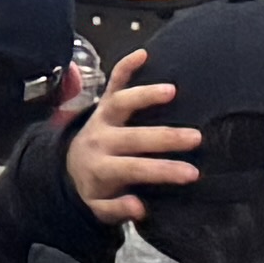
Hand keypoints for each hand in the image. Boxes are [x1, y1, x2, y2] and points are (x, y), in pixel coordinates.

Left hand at [64, 65, 203, 225]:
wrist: (67, 168)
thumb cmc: (95, 188)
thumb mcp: (99, 208)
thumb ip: (116, 209)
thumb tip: (139, 206)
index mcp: (102, 167)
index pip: (135, 168)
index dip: (163, 171)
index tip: (192, 173)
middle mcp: (101, 140)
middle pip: (134, 137)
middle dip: (165, 138)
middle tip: (196, 137)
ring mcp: (101, 118)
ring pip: (120, 104)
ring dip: (144, 96)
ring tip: (171, 91)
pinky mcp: (103, 104)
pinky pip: (112, 82)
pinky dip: (125, 66)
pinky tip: (143, 53)